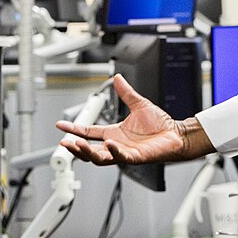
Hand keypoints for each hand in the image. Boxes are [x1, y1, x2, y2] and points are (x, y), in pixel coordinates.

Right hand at [55, 75, 207, 165]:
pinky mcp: (136, 157)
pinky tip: (109, 144)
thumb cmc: (161, 124)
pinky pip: (121, 157)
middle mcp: (116, 144)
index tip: (60, 125)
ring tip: (79, 145)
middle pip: (90, 150)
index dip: (74, 129)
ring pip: (101, 158)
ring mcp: (125, 152)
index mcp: (114, 133)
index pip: (88, 132)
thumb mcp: (139, 104)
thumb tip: (117, 78)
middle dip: (76, 148)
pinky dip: (114, 152)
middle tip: (65, 143)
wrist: (177, 134)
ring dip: (88, 153)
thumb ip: (126, 93)